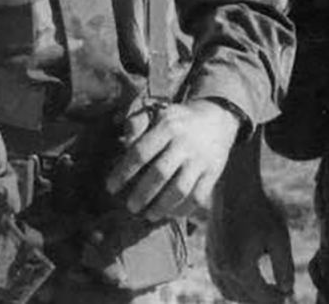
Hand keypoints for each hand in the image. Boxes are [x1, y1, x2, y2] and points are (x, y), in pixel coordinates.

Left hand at [105, 99, 241, 219]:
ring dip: (161, 206)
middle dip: (142, 194)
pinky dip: (183, 209)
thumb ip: (137, 123)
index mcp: (168, 126)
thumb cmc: (178, 120)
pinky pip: (198, 196)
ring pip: (179, 189)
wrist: (217, 118)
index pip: (141, 152)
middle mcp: (185, 143)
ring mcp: (201, 159)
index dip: (123, 172)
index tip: (111, 188)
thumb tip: (124, 141)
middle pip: (160, 173)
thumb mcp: (158, 112)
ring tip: (149, 215)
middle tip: (130, 207)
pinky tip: (171, 214)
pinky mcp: (214, 172)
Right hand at [207, 135, 293, 303]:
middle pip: (244, 299)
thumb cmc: (259, 210)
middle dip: (263, 298)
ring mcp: (213, 262)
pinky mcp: (208, 253)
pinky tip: (246, 277)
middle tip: (278, 293)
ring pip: (229, 293)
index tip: (288, 296)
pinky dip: (233, 285)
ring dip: (246, 295)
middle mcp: (223, 269)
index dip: (277, 299)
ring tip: (264, 288)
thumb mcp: (279, 237)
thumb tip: (287, 290)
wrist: (234, 187)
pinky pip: (220, 280)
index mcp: (240, 268)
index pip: (262, 297)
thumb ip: (284, 267)